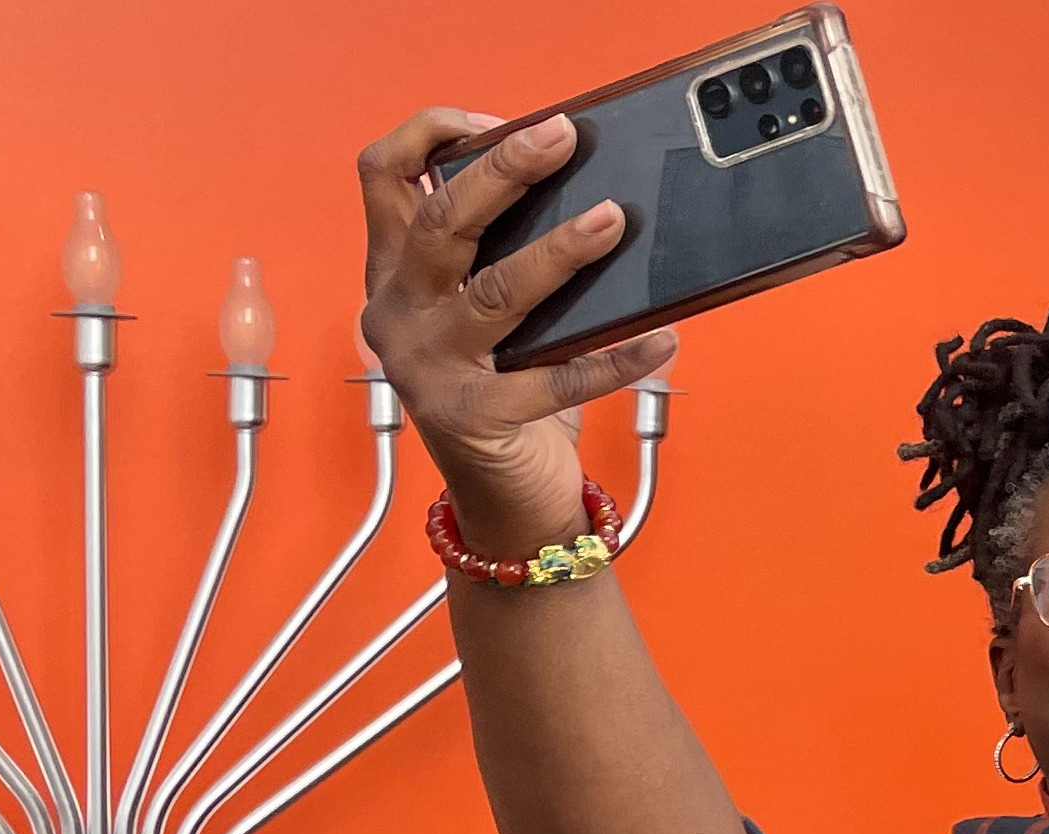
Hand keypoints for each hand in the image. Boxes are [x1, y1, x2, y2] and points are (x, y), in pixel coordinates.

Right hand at [354, 108, 679, 556]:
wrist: (504, 497)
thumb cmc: (507, 388)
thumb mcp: (492, 313)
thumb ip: (508, 257)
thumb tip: (593, 194)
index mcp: (394, 272)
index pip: (383, 177)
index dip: (431, 135)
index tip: (497, 120)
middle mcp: (397, 313)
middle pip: (440, 222)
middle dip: (504, 172)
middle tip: (562, 138)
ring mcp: (428, 367)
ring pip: (496, 292)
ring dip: (560, 252)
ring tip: (613, 220)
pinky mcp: (474, 418)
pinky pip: (555, 380)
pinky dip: (617, 358)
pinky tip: (664, 339)